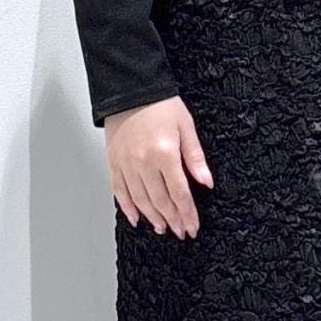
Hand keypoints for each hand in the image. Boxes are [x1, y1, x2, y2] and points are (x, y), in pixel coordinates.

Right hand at [104, 94, 211, 238]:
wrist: (130, 88)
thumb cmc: (160, 104)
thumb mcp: (186, 126)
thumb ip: (195, 157)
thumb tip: (206, 182)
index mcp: (164, 153)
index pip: (179, 193)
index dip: (187, 213)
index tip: (193, 226)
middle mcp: (143, 162)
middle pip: (160, 200)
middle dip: (173, 219)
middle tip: (181, 232)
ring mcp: (126, 164)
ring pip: (140, 200)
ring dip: (152, 217)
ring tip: (163, 228)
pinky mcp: (113, 162)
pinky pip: (119, 191)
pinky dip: (127, 207)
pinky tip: (136, 218)